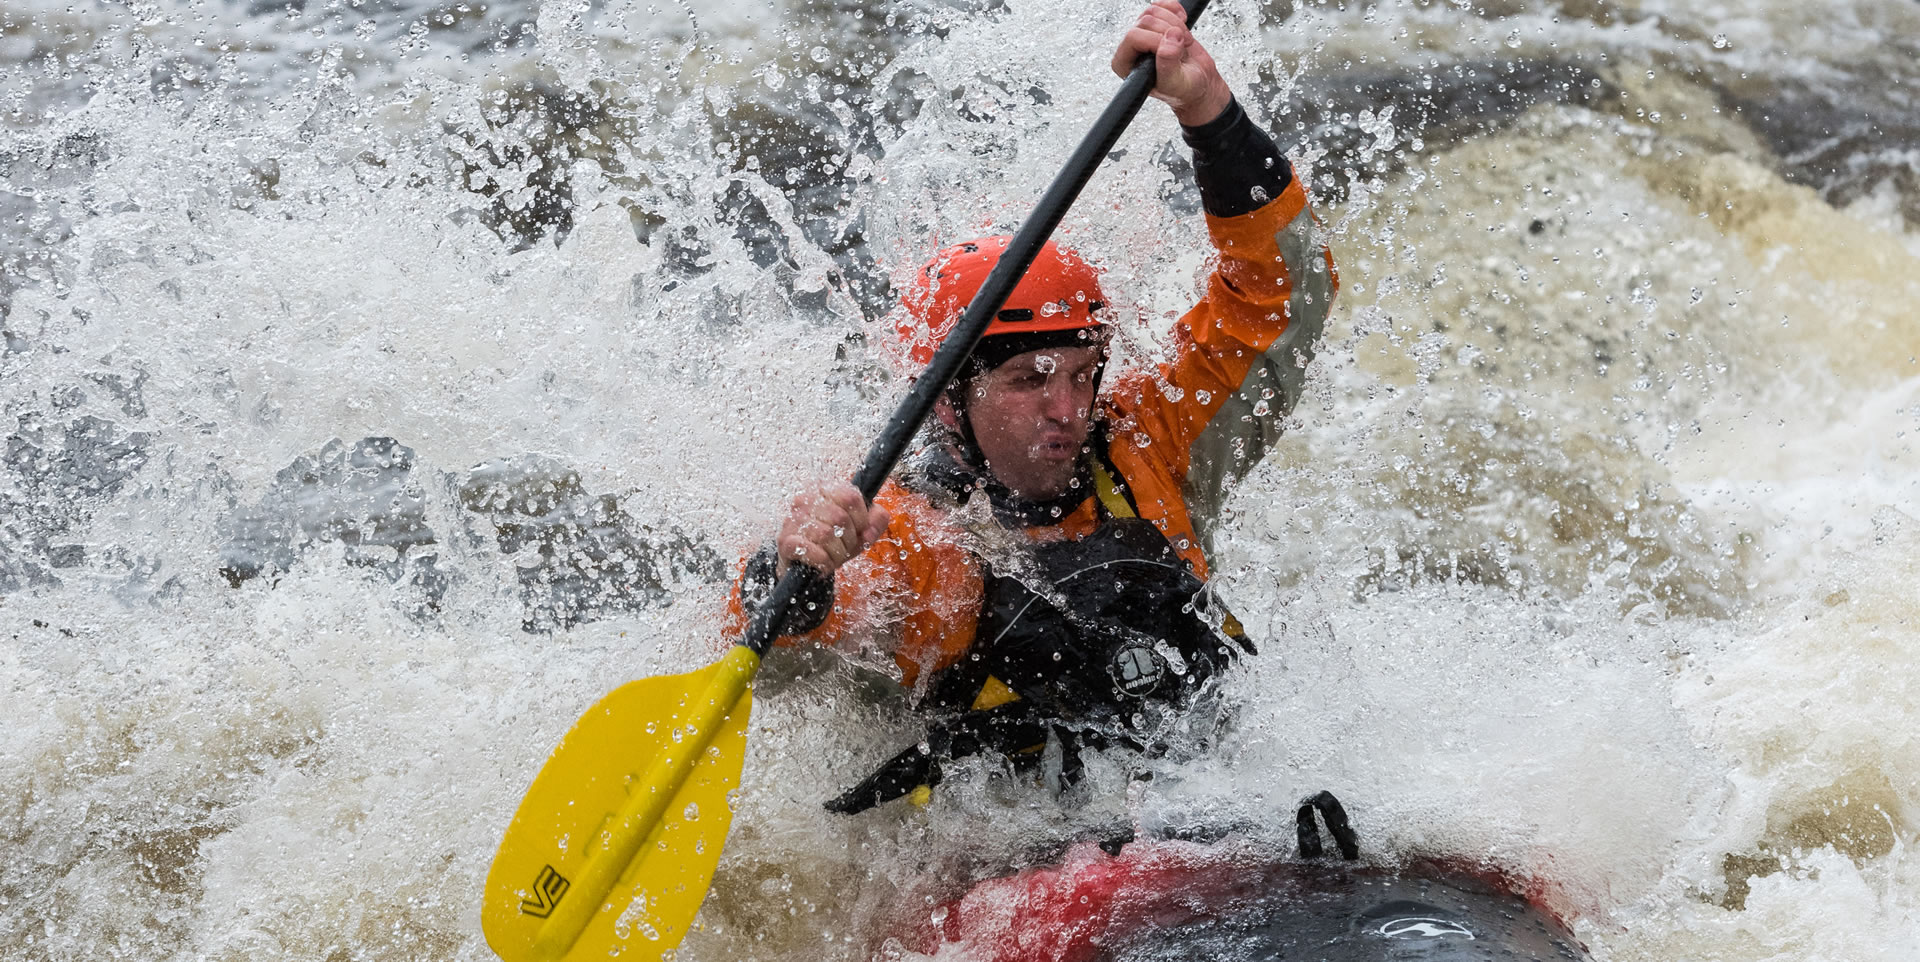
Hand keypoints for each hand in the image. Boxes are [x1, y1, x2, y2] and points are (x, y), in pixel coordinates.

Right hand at [775, 481, 890, 577]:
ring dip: (837, 554)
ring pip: (827, 535)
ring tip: (832, 557)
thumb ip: (876, 522)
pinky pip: (811, 550)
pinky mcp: (785, 541)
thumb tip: (870, 531)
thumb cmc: (834, 543)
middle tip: (843, 548)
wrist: (805, 565)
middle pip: (840, 518)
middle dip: (849, 540)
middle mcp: (805, 499)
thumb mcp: (860, 530)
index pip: (850, 496)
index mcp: (824, 490)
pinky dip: (823, 561)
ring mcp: (792, 519)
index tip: (858, 530)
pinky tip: (822, 563)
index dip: (861, 519)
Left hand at [1112, 0, 1231, 126]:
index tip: (1172, 52)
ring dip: (1175, 24)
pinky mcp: (1158, 23)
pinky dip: (1175, 10)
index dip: (1156, 40)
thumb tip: (1169, 39)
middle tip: (1181, 47)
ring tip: (1183, 42)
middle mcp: (1131, 47)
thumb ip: (1168, 64)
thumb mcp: (1175, 83)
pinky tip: (1182, 23)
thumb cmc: (1184, 89)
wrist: (1198, 83)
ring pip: (1154, 11)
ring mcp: (1144, 34)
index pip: (1133, 36)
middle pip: (1146, 21)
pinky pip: (1162, 4)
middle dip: (1169, 31)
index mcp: (1125, 64)